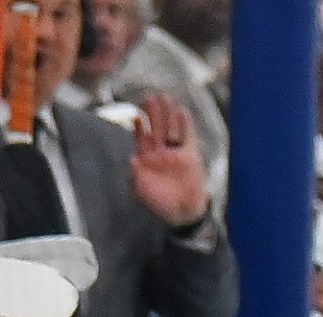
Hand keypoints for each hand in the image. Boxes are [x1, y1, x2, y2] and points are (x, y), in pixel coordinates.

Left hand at [129, 91, 210, 231]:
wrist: (182, 213)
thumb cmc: (159, 204)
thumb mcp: (141, 190)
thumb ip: (135, 174)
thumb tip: (132, 159)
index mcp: (146, 158)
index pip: (141, 136)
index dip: (139, 124)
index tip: (137, 113)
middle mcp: (160, 152)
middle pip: (156, 127)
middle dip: (153, 113)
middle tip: (150, 97)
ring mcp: (175, 153)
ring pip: (171, 128)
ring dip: (168, 113)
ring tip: (165, 97)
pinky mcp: (190, 156)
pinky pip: (187, 136)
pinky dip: (185, 124)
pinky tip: (181, 111)